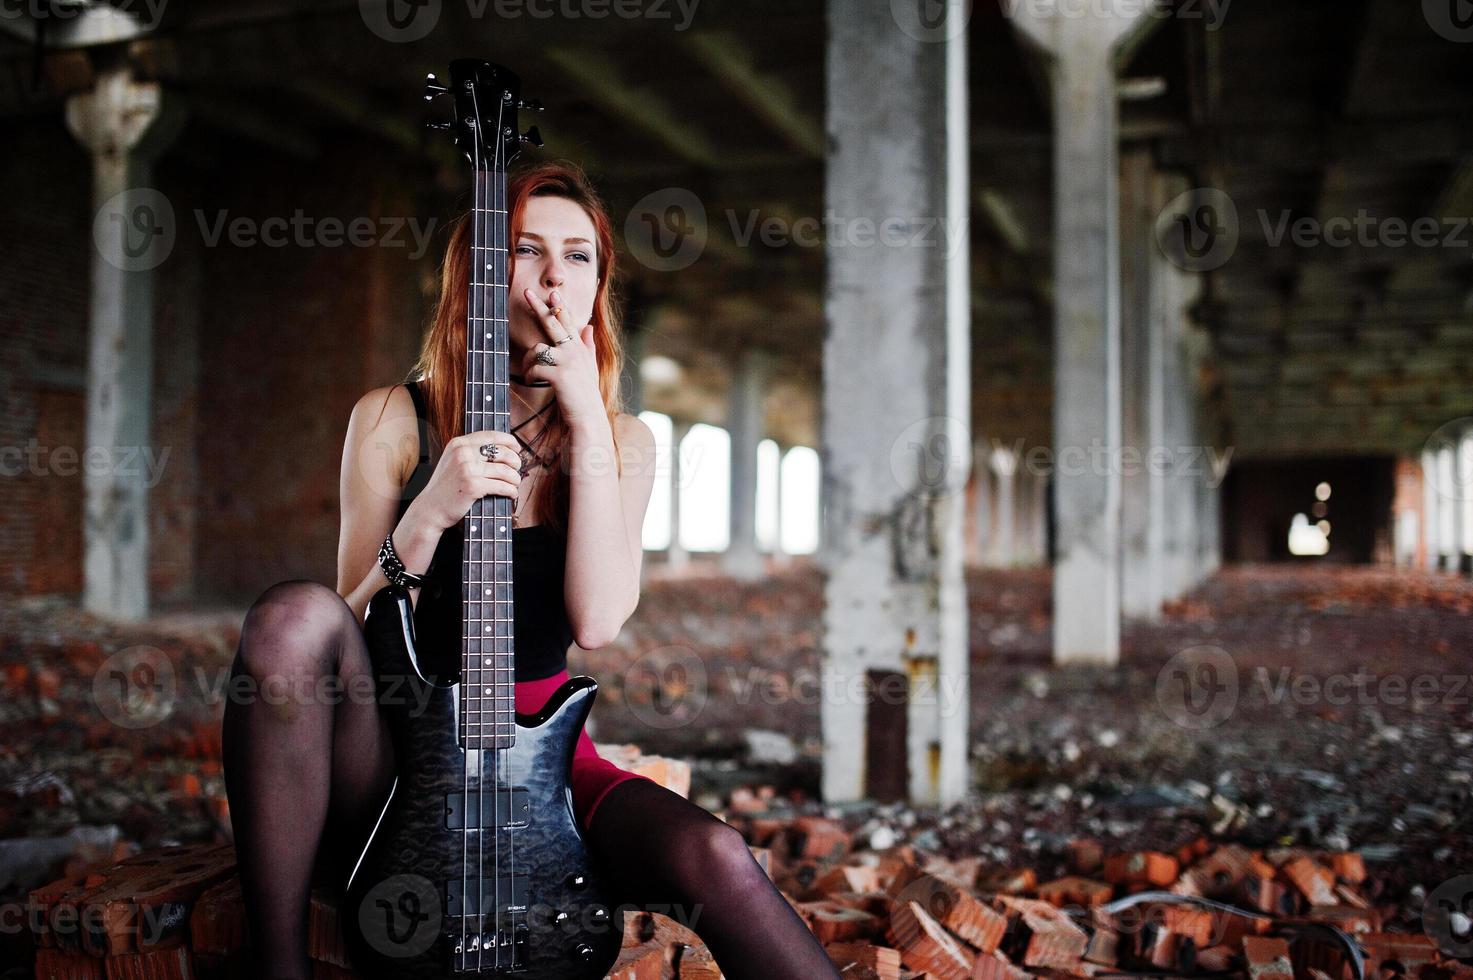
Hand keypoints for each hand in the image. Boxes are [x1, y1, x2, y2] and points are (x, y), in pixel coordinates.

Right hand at [405, 429, 523, 531]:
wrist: (431, 509)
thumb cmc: (446, 487)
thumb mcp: (454, 461)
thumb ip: (472, 451)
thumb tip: (504, 448)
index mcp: (459, 443)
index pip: (492, 435)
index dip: (510, 441)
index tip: (517, 449)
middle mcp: (462, 453)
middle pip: (503, 452)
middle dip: (515, 462)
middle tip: (516, 471)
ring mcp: (467, 469)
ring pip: (505, 470)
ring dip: (515, 479)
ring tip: (514, 484)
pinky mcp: (472, 485)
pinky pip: (502, 486)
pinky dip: (511, 491)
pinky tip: (511, 494)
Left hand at [520, 287, 603, 428]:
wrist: (588, 417)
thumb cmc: (585, 395)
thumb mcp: (590, 368)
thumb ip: (588, 346)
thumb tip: (589, 327)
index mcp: (580, 349)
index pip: (569, 322)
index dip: (560, 307)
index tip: (552, 293)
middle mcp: (575, 351)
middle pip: (554, 323)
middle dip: (540, 307)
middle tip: (527, 292)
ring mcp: (568, 362)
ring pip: (538, 348)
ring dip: (529, 360)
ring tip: (531, 370)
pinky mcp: (560, 375)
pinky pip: (536, 368)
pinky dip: (530, 374)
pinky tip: (533, 380)